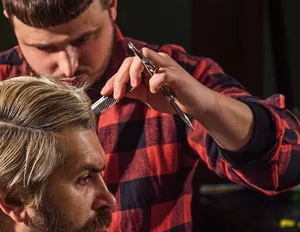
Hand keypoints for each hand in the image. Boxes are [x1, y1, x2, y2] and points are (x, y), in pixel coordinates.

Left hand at [100, 47, 216, 116]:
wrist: (195, 105)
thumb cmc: (172, 98)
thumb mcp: (147, 96)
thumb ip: (133, 90)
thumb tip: (114, 91)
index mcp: (148, 65)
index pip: (126, 66)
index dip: (114, 79)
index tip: (104, 92)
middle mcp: (156, 61)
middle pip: (131, 60)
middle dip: (120, 77)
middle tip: (116, 95)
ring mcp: (167, 66)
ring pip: (144, 58)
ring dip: (133, 73)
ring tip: (132, 87)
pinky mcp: (177, 75)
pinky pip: (162, 73)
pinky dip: (154, 81)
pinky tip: (153, 91)